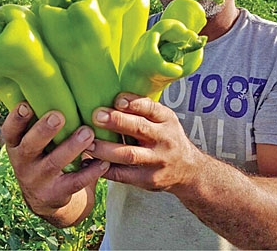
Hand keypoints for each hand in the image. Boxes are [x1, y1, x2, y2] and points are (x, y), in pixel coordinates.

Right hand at [1, 102, 109, 224]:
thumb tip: (56, 80)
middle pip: (29, 146)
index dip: (15, 119)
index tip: (26, 104)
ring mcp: (38, 180)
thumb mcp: (34, 141)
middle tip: (58, 116)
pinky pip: (74, 183)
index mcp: (16, 144)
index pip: (9, 131)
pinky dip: (90, 172)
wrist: (46, 197)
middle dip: (43, 130)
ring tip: (88, 132)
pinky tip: (103, 162)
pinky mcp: (56, 194)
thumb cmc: (45, 153)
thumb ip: (41, 119)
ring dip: (71, 147)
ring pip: (53, 163)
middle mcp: (23, 162)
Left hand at [85, 93, 200, 192]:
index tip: (117, 100)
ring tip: (88, 144)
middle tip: (96, 117)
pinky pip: (124, 175)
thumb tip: (108, 97)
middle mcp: (164, 139)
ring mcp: (157, 160)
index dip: (134, 103)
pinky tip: (90, 163)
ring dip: (105, 149)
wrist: (188, 169)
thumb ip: (141, 110)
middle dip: (116, 122)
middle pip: (139, 128)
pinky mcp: (149, 179)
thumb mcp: (162, 120)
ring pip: (129, 155)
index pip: (151, 107)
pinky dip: (106, 169)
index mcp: (166, 119)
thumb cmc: (166, 137)